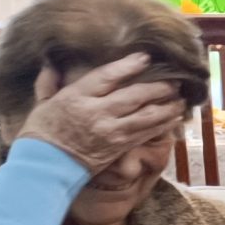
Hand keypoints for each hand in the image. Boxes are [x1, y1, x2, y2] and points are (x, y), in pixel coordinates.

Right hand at [19, 55, 188, 171]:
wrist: (45, 166)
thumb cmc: (42, 132)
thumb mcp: (43, 103)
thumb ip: (50, 81)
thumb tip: (51, 62)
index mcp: (76, 97)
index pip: (106, 76)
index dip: (128, 66)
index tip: (145, 58)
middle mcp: (97, 113)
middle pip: (135, 96)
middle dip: (158, 87)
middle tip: (176, 80)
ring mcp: (111, 131)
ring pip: (147, 116)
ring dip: (168, 107)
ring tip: (182, 98)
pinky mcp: (120, 147)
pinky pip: (147, 133)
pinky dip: (163, 125)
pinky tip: (174, 118)